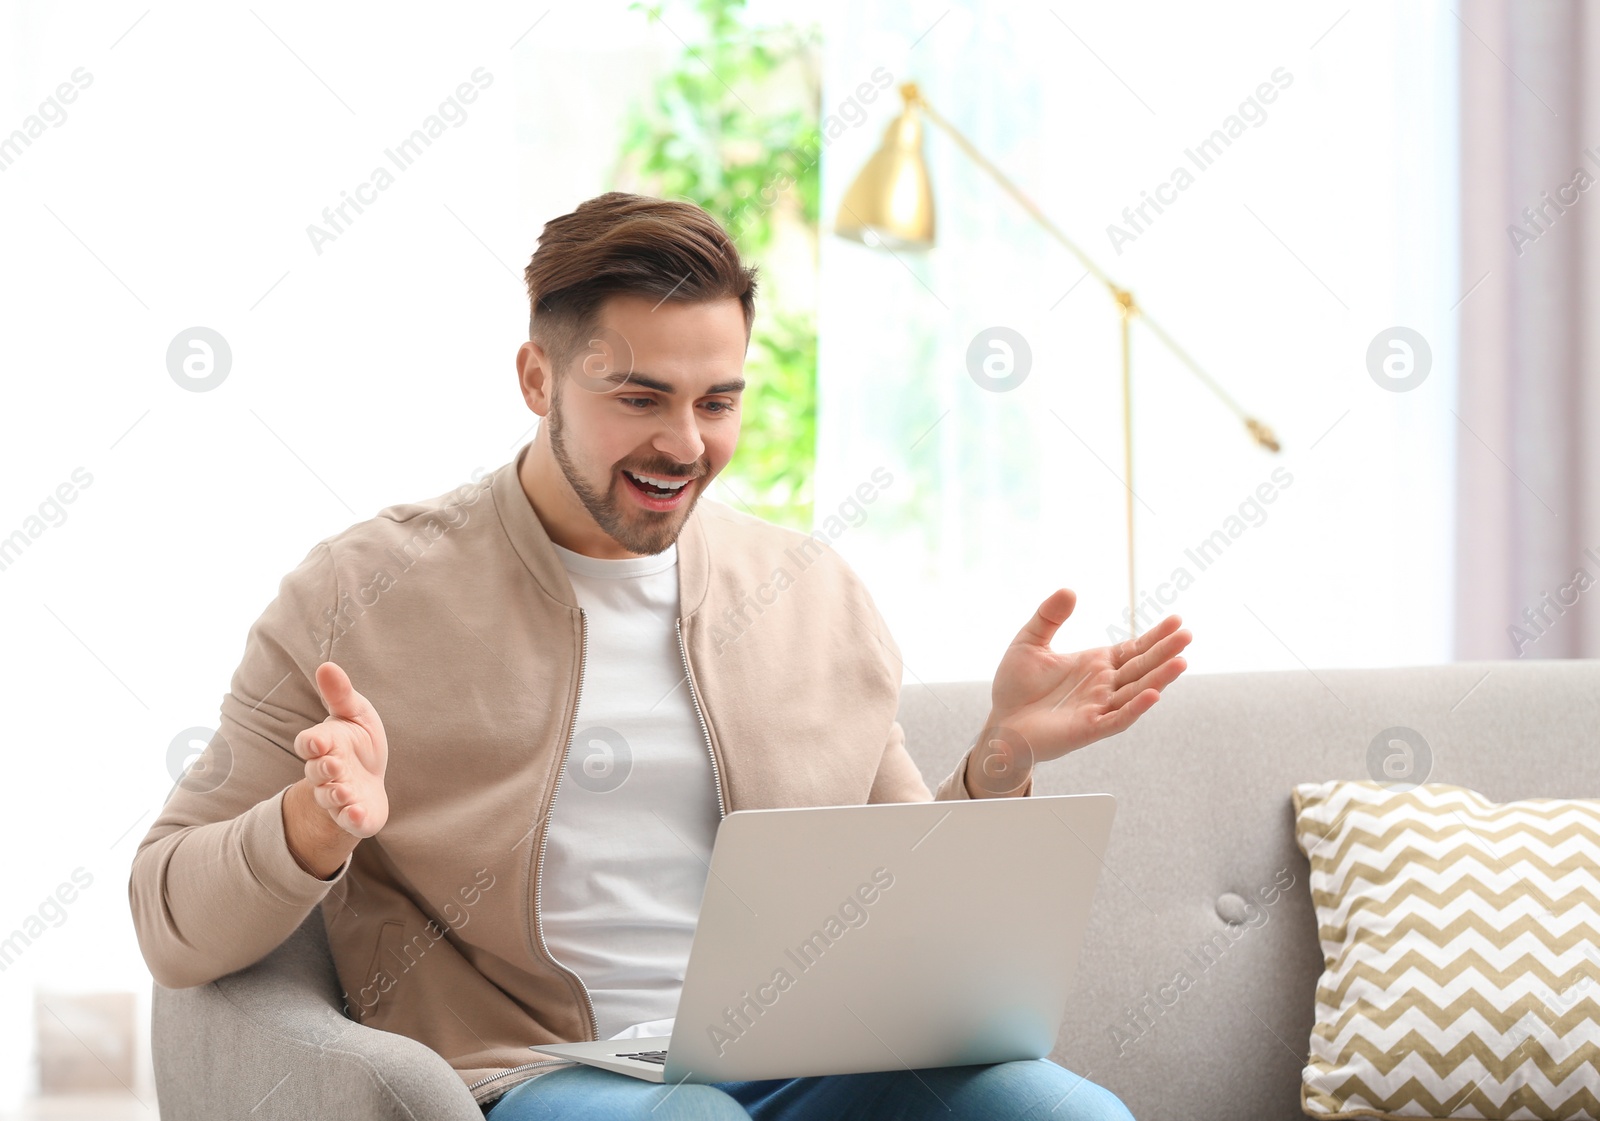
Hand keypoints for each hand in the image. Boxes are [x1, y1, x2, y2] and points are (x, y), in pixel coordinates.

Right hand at [292, 661, 388, 839]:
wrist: (369, 781)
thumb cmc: (359, 743)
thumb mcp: (355, 714)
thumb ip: (340, 695)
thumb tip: (326, 665)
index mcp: (324, 746)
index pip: (308, 744)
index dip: (311, 743)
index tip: (318, 741)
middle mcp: (326, 772)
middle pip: (317, 772)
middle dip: (323, 769)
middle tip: (334, 764)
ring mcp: (338, 796)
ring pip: (330, 798)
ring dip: (335, 795)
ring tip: (345, 791)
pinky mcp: (353, 816)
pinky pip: (349, 820)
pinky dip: (352, 819)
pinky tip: (358, 815)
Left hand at [973, 589, 1189, 793]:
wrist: (999, 721)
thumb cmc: (1016, 686)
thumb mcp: (1030, 642)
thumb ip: (1049, 617)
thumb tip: (1069, 590)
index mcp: (1096, 664)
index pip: (1134, 649)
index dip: (1155, 636)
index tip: (1176, 621)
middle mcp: (1104, 686)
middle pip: (1142, 667)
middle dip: (1165, 652)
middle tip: (1187, 636)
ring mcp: (1099, 708)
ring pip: (1136, 692)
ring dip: (1159, 679)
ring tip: (1181, 662)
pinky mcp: (1088, 729)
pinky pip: (1117, 719)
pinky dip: (1135, 708)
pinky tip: (1153, 695)